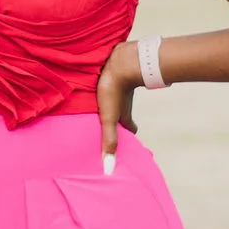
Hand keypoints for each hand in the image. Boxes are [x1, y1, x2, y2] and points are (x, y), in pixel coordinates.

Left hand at [96, 40, 145, 173]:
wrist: (120, 60)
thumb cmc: (112, 90)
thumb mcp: (108, 118)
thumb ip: (109, 141)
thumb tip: (109, 169)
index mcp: (124, 115)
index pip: (130, 129)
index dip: (128, 136)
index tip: (128, 141)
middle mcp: (124, 103)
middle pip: (124, 115)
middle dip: (120, 122)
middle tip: (112, 127)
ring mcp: (121, 88)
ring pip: (119, 100)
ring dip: (114, 105)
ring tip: (102, 109)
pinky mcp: (115, 75)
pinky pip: (113, 85)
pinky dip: (109, 90)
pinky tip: (98, 86)